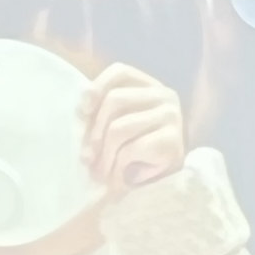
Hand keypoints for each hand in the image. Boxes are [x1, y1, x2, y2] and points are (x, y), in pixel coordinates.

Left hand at [79, 66, 187, 194]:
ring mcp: (171, 117)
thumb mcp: (118, 124)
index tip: (82, 111)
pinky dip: (118, 167)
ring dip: (104, 156)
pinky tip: (118, 178)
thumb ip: (102, 111)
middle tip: (88, 156)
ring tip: (99, 172)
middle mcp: (165, 96)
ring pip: (119, 127)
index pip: (120, 71)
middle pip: (114, 99)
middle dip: (95, 132)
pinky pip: (131, 149)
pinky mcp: (173, 141)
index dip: (97, 87)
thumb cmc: (136, 151)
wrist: (165, 183)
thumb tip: (81, 111)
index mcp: (149, 86)